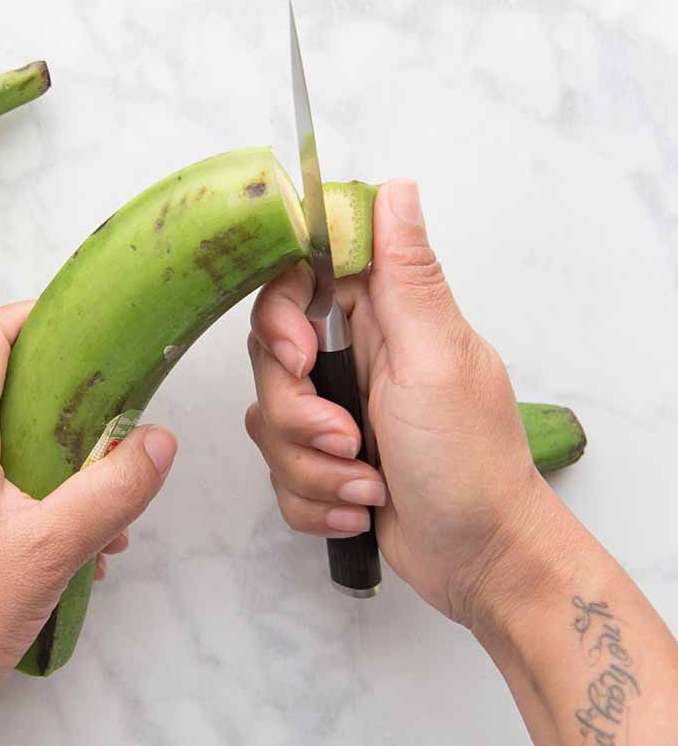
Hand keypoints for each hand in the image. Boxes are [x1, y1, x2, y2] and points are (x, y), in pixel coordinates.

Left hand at [0, 301, 177, 745]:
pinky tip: (70, 552)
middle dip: (66, 409)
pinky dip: (33, 503)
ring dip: (57, 471)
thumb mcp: (50, 552)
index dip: (34, 315)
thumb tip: (156, 439)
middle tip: (115, 431)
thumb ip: (111, 491)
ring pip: (0, 449)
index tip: (85, 322)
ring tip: (104, 522)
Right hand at [245, 180, 553, 625]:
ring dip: (313, 468)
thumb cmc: (472, 462)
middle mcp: (354, 358)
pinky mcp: (323, 462)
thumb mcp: (437, 360)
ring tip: (370, 486)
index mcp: (385, 318)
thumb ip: (408, 275)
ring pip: (267, 423)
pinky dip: (316, 500)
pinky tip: (362, 508)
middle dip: (298, 415)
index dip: (280, 317)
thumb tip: (396, 189)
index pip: (297, 281)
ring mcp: (336, 411)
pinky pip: (279, 473)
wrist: (481, 560)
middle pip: (269, 360)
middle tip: (351, 439)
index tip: (299, 357)